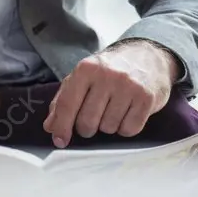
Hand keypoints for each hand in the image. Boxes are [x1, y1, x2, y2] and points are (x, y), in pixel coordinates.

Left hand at [42, 40, 180, 147]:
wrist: (147, 56)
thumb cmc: (108, 71)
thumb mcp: (81, 78)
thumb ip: (63, 101)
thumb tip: (50, 127)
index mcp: (85, 69)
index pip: (68, 104)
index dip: (61, 126)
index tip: (59, 141)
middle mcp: (107, 76)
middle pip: (87, 121)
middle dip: (86, 128)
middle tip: (92, 119)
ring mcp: (128, 86)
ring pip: (109, 128)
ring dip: (108, 126)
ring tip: (112, 110)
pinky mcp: (147, 98)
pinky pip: (130, 129)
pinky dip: (125, 128)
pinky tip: (127, 113)